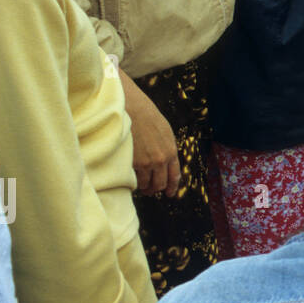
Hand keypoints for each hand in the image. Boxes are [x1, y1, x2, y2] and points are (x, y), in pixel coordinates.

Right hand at [120, 69, 179, 195]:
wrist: (131, 108)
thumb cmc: (146, 116)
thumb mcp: (164, 131)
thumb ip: (166, 148)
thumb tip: (165, 161)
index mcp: (171, 151)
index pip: (174, 175)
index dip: (172, 187)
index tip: (169, 194)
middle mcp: (161, 160)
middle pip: (160, 184)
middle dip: (155, 189)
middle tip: (149, 190)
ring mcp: (146, 163)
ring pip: (145, 184)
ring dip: (142, 186)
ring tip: (138, 184)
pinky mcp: (131, 163)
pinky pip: (133, 179)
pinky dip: (131, 181)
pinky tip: (129, 178)